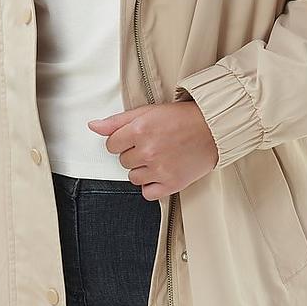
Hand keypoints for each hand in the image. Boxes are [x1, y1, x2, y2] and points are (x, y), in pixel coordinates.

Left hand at [87, 99, 218, 200]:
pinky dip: (152, 186)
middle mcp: (147, 150)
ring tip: (159, 158)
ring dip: (143, 170)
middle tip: (153, 144)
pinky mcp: (171, 184)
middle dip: (134, 154)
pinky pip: (148, 193)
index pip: (111, 145)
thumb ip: (117, 121)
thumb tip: (93, 126)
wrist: (214, 128)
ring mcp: (159, 169)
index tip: (136, 138)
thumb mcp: (148, 112)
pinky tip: (162, 173)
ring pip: (133, 178)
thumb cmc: (182, 117)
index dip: (122, 141)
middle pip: (123, 161)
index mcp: (139, 129)